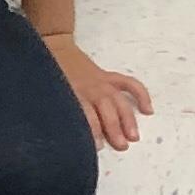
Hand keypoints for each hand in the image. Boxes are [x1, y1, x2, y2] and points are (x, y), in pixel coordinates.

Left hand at [46, 32, 151, 148]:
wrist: (55, 47)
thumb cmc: (49, 76)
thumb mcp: (47, 94)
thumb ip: (58, 112)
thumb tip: (62, 134)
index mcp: (73, 93)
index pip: (86, 114)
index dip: (93, 130)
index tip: (97, 146)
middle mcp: (91, 88)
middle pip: (106, 109)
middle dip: (114, 128)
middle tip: (120, 145)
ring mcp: (103, 82)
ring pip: (119, 101)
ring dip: (127, 119)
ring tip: (133, 137)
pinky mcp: (110, 77)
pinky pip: (129, 84)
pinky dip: (141, 95)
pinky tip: (147, 110)